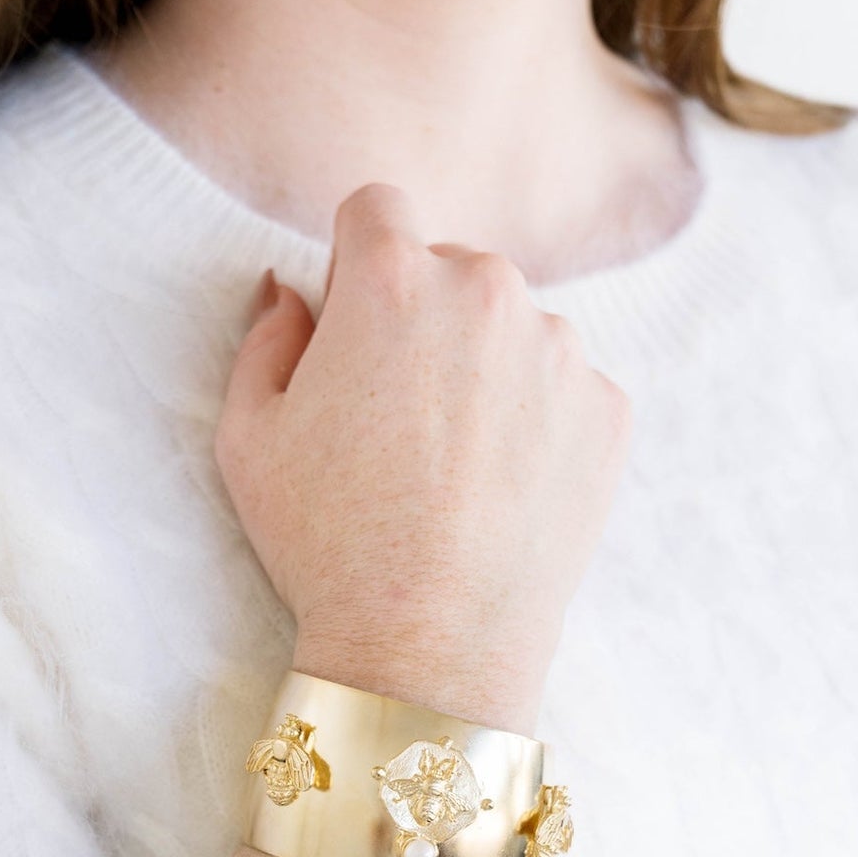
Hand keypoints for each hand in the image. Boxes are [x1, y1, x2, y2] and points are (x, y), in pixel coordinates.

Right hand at [213, 183, 631, 734]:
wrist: (432, 647)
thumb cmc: (326, 544)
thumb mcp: (248, 437)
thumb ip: (264, 338)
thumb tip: (291, 289)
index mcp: (391, 278)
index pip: (376, 209)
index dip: (355, 262)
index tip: (352, 326)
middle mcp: (487, 290)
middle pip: (452, 266)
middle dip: (423, 315)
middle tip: (397, 417)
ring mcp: (559, 349)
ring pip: (516, 328)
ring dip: (488, 368)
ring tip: (454, 466)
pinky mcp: (609, 408)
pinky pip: (566, 387)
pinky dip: (539, 422)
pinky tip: (501, 491)